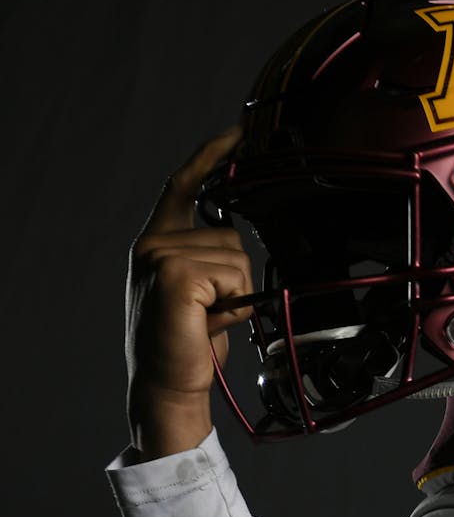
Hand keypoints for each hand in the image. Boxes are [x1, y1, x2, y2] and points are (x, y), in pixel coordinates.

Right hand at [125, 127, 251, 458]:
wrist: (168, 383)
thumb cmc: (187, 342)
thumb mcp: (201, 291)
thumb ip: (210, 258)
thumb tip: (237, 240)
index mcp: (157, 241)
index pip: (183, 186)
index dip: (210, 156)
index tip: (237, 133)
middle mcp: (152, 243)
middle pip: (231, 235)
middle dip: (236, 277)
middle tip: (211, 310)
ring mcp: (159, 256)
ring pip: (237, 257)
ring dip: (235, 293)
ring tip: (207, 318)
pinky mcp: (173, 273)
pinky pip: (233, 275)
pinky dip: (232, 304)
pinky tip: (207, 321)